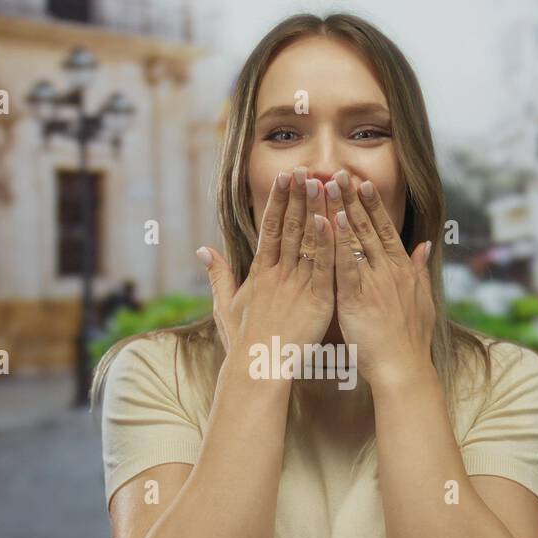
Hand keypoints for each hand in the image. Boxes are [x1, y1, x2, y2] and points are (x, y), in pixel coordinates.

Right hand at [197, 167, 334, 377]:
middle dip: (296, 196)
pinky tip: (334, 221)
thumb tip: (203, 251)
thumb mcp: (225, 306)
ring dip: (315, 210)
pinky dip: (329, 244)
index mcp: (260, 272)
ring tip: (321, 182)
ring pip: (307, 241)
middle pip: (289, 227)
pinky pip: (324, 267)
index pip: (270, 228)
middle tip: (304, 167)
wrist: (256, 370)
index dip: (278, 201)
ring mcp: (296, 286)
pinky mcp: (316, 301)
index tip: (284, 176)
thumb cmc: (243, 344)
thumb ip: (218, 275)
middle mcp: (277, 273)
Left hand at [326, 169, 435, 391]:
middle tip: (340, 172)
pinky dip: (338, 241)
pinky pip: (346, 264)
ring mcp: (374, 282)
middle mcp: (389, 270)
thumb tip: (424, 247)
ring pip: (356, 239)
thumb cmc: (408, 342)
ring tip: (329, 184)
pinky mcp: (357, 297)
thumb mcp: (423, 302)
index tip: (364, 183)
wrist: (404, 369)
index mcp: (402, 271)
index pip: (386, 230)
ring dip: (342, 208)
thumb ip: (420, 272)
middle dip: (354, 198)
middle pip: (369, 227)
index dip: (374, 206)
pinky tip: (331, 219)